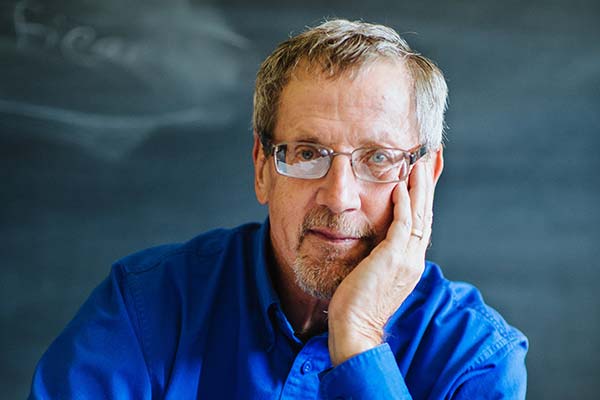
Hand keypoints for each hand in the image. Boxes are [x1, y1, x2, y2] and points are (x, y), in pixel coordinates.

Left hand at [327, 159, 435, 365]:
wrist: (354, 327)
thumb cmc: (357, 303)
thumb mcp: (374, 274)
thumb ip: (380, 255)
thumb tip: (373, 241)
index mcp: (410, 262)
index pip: (422, 222)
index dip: (424, 198)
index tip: (424, 174)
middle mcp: (414, 258)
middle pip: (426, 214)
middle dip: (429, 184)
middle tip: (431, 158)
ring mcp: (407, 259)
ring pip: (419, 215)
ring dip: (420, 187)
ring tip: (420, 162)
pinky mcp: (393, 258)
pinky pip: (403, 225)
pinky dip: (404, 204)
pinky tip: (400, 186)